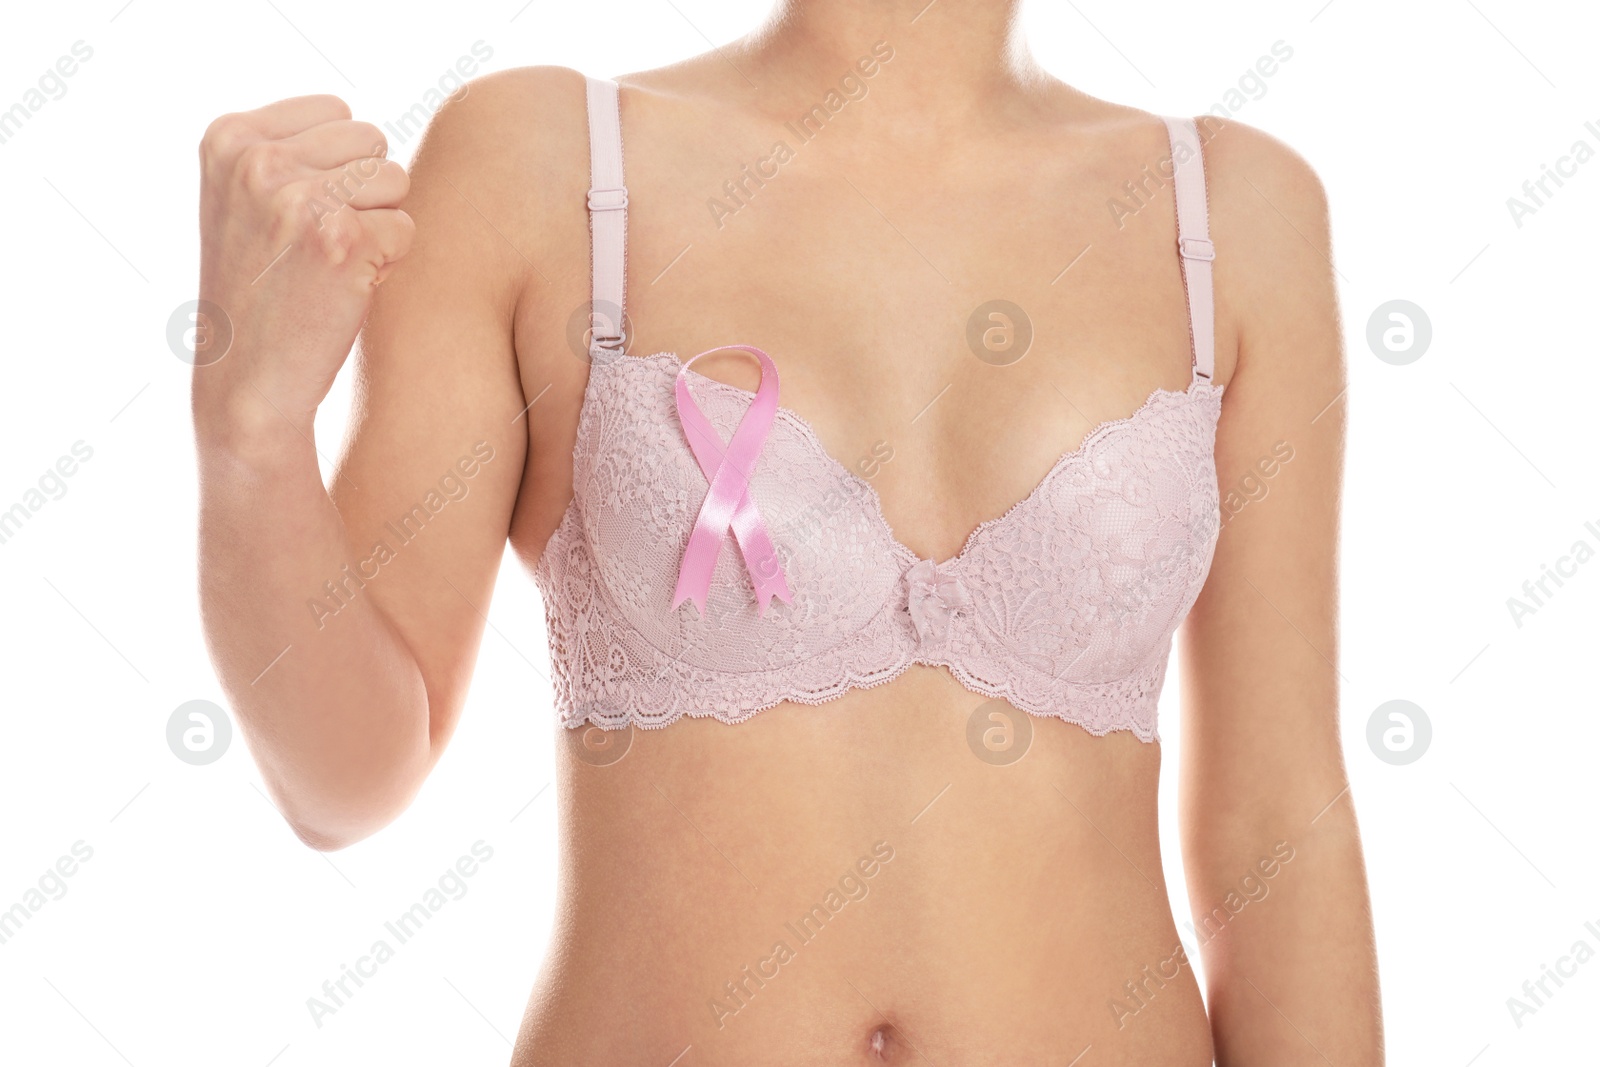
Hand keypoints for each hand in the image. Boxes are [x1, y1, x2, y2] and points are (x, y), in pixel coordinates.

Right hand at [194, 95, 413, 438]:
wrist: (247, 381)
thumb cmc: (260, 291)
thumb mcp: (244, 201)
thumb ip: (290, 151)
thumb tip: (367, 127)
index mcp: (229, 136)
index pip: (337, 112)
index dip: (336, 168)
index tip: (295, 218)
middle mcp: (259, 158)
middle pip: (373, 142)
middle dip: (363, 194)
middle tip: (318, 247)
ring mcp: (299, 196)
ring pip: (397, 181)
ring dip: (378, 226)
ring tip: (330, 266)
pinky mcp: (343, 238)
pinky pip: (406, 228)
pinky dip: (388, 263)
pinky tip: (344, 290)